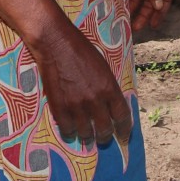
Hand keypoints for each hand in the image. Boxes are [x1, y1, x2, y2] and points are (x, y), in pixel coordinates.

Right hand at [33, 24, 132, 148]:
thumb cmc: (81, 50)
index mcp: (109, 88)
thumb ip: (108, 88)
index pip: (122, 117)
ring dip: (88, 136)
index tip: (123, 136)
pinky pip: (67, 130)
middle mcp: (95, 100)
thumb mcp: (103, 67)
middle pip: (105, 130)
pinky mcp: (59, 107)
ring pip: (86, 134)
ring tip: (87, 134)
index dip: (124, 130)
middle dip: (105, 136)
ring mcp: (76, 105)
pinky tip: (71, 128)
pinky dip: (70, 132)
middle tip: (103, 137)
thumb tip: (112, 106)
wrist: (55, 43)